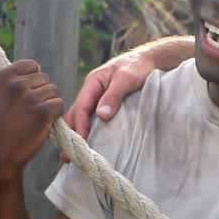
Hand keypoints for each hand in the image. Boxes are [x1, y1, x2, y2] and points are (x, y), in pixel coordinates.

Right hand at [0, 60, 63, 184]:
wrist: (2, 153)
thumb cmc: (3, 125)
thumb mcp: (0, 97)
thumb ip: (16, 81)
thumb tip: (37, 69)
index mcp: (3, 77)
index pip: (31, 65)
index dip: (34, 79)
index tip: (26, 93)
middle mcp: (16, 84)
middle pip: (44, 78)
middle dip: (42, 93)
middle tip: (28, 110)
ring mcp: (30, 97)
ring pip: (53, 91)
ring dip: (48, 104)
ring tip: (33, 117)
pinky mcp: (43, 111)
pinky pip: (59, 104)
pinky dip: (55, 114)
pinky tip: (42, 123)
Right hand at [63, 38, 194, 159]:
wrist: (151, 60)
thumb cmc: (139, 67)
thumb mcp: (127, 79)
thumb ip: (114, 96)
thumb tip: (102, 116)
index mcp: (93, 82)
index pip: (81, 108)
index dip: (79, 127)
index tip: (81, 145)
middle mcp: (92, 91)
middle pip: (76, 115)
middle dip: (71, 136)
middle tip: (67, 158)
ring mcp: (97, 97)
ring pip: (82, 118)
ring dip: (76, 135)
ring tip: (72, 157)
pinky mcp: (105, 104)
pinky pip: (92, 119)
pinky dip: (87, 131)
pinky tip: (87, 144)